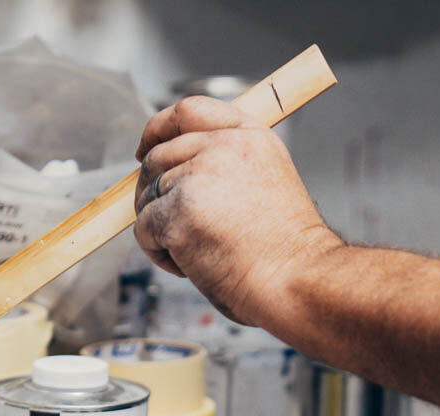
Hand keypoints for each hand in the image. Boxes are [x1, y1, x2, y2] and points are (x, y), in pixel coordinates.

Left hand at [133, 96, 339, 325]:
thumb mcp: (264, 182)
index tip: (145, 150)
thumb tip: (174, 171)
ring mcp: (197, 177)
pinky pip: (144, 229)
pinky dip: (159, 253)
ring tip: (199, 251)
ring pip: (148, 197)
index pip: (188, 111)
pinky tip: (192, 265)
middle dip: (154, 195)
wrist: (295, 279)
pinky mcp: (177, 212)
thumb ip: (225, 165)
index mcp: (247, 136)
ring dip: (162, 229)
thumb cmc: (283, 249)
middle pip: (157, 159)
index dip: (158, 129)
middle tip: (176, 228)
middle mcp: (222, 148)